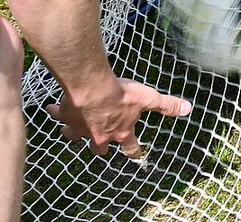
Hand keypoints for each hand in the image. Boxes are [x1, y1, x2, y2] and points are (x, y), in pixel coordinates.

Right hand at [45, 79, 191, 161]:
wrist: (93, 87)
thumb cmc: (121, 94)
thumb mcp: (148, 99)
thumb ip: (167, 105)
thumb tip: (188, 109)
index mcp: (120, 132)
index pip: (130, 147)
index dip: (134, 152)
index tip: (137, 155)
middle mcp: (99, 135)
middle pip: (98, 148)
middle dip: (99, 146)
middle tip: (100, 143)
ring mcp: (80, 127)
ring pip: (74, 136)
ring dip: (72, 133)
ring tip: (69, 129)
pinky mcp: (66, 116)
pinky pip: (59, 116)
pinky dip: (56, 112)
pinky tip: (52, 108)